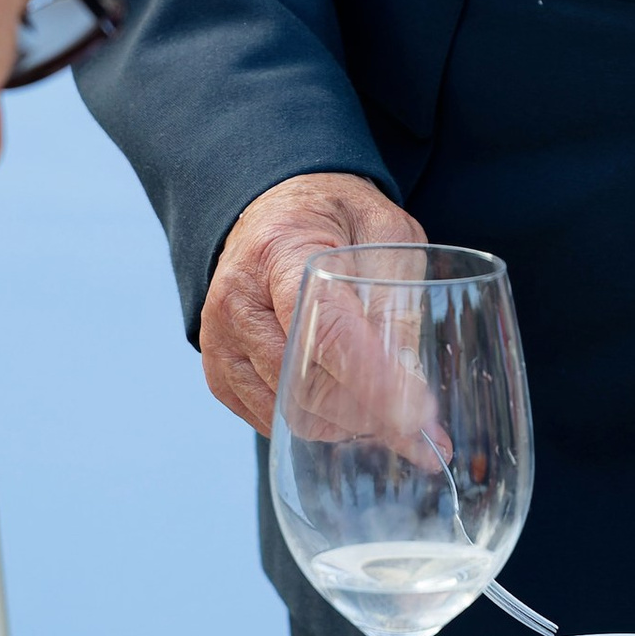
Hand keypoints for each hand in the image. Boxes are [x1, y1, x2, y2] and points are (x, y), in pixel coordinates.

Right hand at [202, 170, 422, 432]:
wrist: (275, 212)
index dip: (372, 378)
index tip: (416, 415)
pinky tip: (341, 403)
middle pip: (304, 383)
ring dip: (340, 423)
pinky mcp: (218, 369)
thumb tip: (412, 379)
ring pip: (287, 410)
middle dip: (365, 412)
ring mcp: (220, 339)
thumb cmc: (334, 217)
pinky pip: (268, 419)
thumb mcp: (384, 232)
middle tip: (413, 421)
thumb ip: (398, 297)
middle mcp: (238, 299)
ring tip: (379, 405)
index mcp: (281, 250)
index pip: (325, 328)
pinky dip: (311, 421)